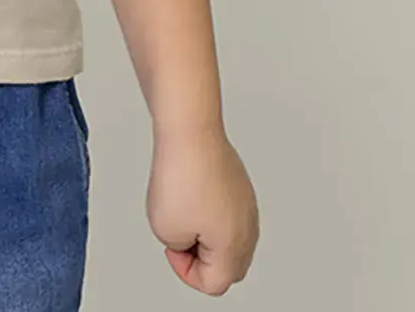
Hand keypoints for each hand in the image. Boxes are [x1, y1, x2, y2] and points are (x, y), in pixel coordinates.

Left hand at [146, 121, 258, 294]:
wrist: (189, 131)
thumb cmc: (181, 174)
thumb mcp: (166, 230)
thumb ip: (181, 249)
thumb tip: (192, 238)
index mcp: (235, 246)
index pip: (214, 284)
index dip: (185, 270)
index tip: (172, 245)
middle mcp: (248, 227)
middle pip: (228, 267)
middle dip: (201, 258)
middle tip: (180, 235)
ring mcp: (246, 203)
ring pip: (229, 239)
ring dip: (205, 234)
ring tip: (184, 211)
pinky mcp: (239, 184)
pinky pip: (227, 212)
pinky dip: (208, 211)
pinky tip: (192, 195)